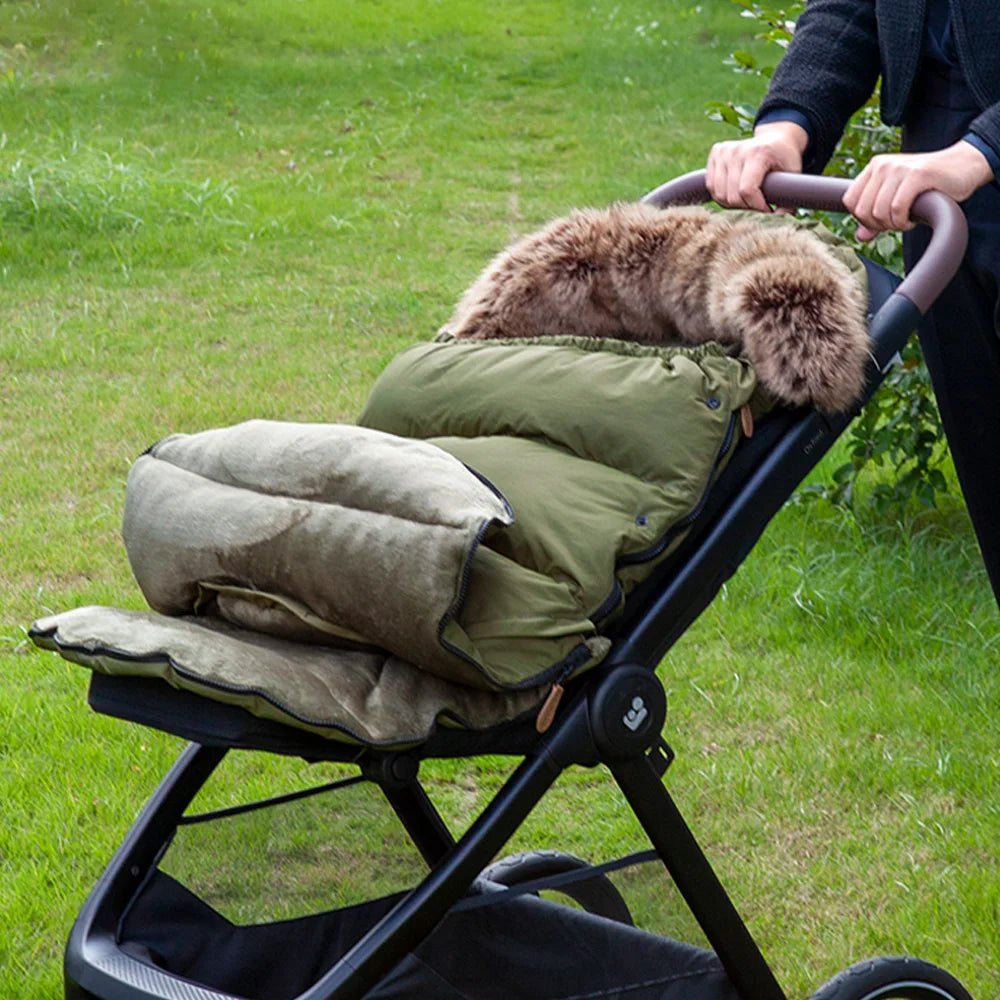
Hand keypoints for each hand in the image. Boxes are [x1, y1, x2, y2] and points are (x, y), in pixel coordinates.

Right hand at [706, 121, 809, 211]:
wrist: (775, 137)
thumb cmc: (784, 158)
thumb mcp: (793, 174)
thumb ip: (788, 199)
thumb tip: (780, 219)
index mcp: (757, 152)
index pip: (747, 190)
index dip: (756, 206)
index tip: (768, 210)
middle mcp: (736, 150)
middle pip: (732, 195)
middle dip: (746, 207)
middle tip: (758, 206)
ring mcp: (723, 151)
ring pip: (719, 194)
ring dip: (733, 203)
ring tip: (747, 200)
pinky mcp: (715, 153)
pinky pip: (711, 187)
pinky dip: (722, 196)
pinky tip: (735, 193)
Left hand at [844, 141, 993, 240]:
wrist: (964, 166)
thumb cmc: (929, 184)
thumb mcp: (898, 199)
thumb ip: (877, 217)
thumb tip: (860, 236)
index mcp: (874, 167)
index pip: (850, 201)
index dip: (862, 218)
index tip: (881, 221)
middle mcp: (883, 165)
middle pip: (861, 210)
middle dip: (878, 225)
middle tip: (896, 223)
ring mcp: (900, 168)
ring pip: (878, 211)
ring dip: (892, 225)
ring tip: (906, 220)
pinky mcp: (917, 175)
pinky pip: (897, 209)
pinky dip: (903, 222)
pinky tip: (912, 219)